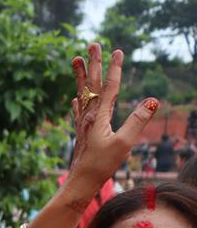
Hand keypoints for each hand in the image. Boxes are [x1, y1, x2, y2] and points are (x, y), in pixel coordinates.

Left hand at [66, 43, 157, 188]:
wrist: (80, 182)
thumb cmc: (101, 165)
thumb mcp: (124, 143)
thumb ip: (137, 121)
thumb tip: (152, 101)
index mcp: (99, 116)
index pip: (109, 87)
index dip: (114, 69)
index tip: (116, 51)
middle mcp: (88, 117)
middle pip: (91, 85)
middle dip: (93, 64)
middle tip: (92, 45)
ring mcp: (82, 124)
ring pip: (82, 94)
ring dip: (81, 76)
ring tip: (76, 60)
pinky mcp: (80, 133)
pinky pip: (78, 112)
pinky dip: (77, 101)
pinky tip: (74, 98)